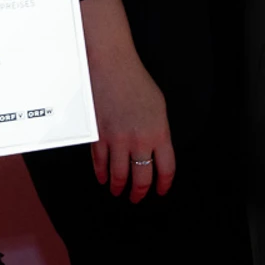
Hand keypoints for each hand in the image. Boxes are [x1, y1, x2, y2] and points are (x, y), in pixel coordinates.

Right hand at [90, 42, 174, 202]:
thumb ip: (158, 131)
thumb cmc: (135, 81)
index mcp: (159, 133)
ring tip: (118, 191)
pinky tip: (103, 178)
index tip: (160, 191)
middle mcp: (140, 140)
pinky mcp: (99, 136)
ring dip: (118, 187)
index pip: (166, 169)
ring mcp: (117, 140)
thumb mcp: (158, 107)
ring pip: (119, 175)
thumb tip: (155, 150)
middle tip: (136, 198)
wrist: (111, 66)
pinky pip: (100, 163)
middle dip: (139, 192)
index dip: (163, 185)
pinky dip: (101, 174)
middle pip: (142, 178)